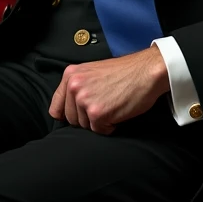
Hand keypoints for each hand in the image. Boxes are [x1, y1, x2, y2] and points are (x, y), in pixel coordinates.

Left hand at [48, 46, 169, 133]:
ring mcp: (85, 100)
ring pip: (85, 126)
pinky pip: (99, 131)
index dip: (67, 115)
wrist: (146, 70)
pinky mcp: (97, 113)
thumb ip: (78, 87)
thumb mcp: (92, 72)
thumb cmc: (125, 72)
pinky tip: (118, 111)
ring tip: (113, 105)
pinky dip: (110, 126)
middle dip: (87, 118)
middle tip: (105, 105)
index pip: (56, 107)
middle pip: (72, 120)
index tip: (77, 116)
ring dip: (99, 122)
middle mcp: (74, 86)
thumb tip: (68, 110)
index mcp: (70, 75)